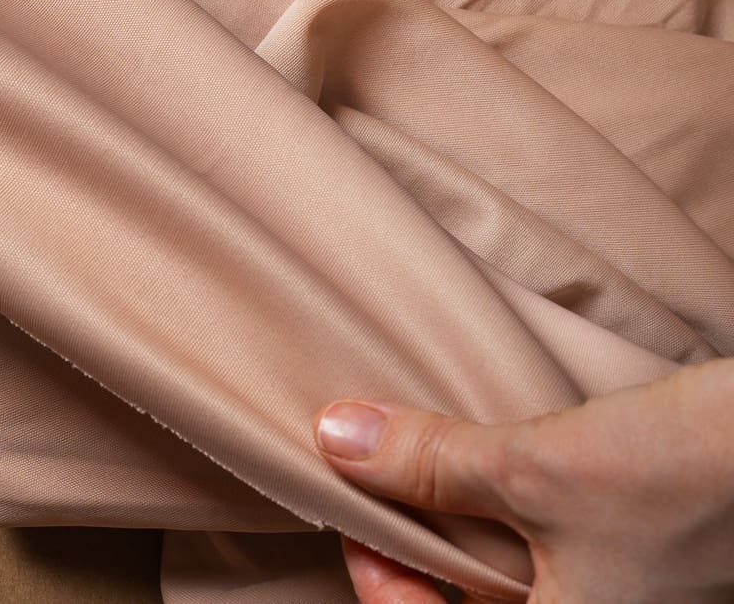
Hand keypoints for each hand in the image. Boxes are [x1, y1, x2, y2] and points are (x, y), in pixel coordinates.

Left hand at [314, 360, 733, 602]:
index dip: (379, 580)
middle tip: (379, 476)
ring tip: (433, 463)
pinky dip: (515, 514)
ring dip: (466, 527)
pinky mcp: (643, 564)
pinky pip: (554, 554)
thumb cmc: (692, 478)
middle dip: (420, 549)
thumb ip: (430, 464)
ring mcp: (625, 597)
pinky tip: (499, 463)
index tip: (353, 508)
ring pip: (512, 580)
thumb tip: (336, 440)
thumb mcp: (537, 469)